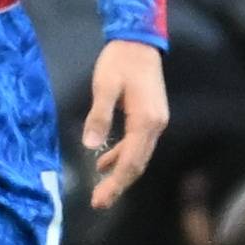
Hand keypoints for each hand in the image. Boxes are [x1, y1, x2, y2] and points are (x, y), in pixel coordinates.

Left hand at [80, 39, 166, 208]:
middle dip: (118, 185)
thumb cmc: (119, 61)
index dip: (115, 183)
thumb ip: (98, 116)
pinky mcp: (150, 117)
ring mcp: (156, 122)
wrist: (138, 41)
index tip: (99, 200)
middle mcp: (156, 125)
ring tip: (101, 190)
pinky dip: (122, 156)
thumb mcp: (104, 87)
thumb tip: (89, 145)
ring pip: (139, 156)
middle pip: (138, 163)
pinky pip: (137, 144)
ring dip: (120, 173)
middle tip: (99, 203)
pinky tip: (104, 162)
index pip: (131, 161)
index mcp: (146, 120)